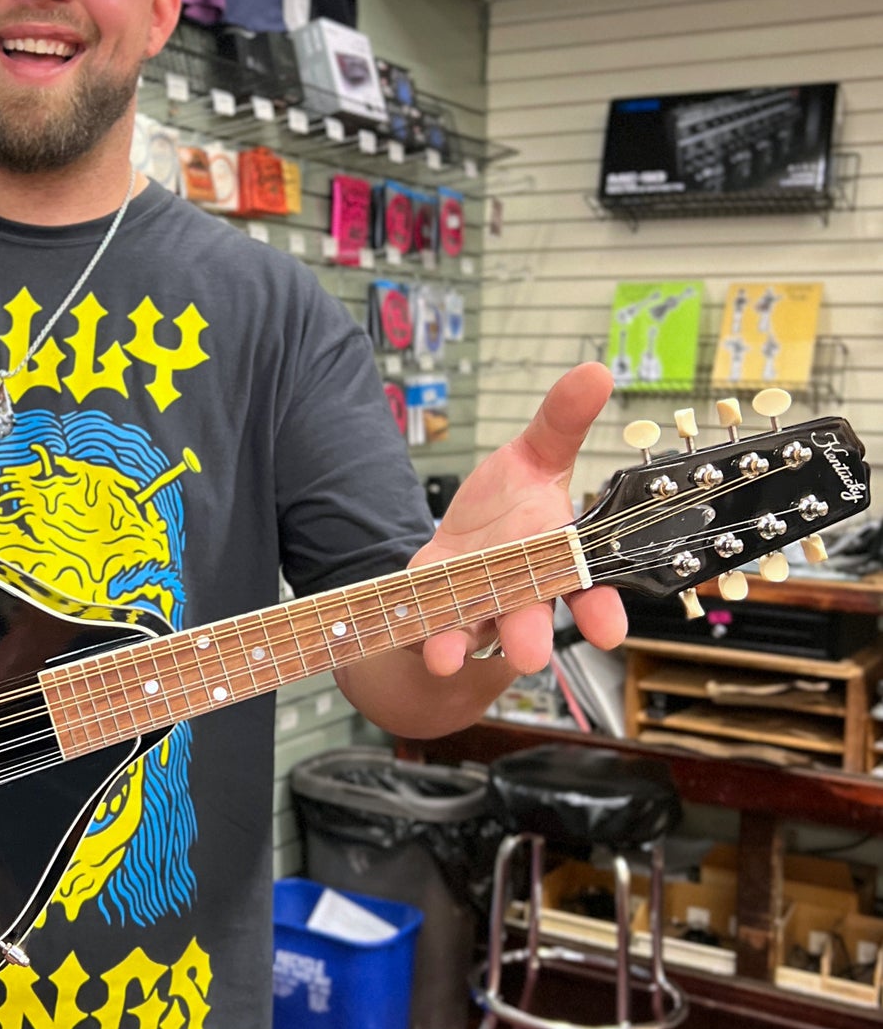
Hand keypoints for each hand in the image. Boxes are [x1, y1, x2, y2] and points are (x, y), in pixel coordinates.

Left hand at [410, 362, 627, 677]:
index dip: (601, 610)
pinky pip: (431, 631)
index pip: (588, 589)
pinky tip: (418, 644)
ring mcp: (479, 609)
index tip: (609, 630)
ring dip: (462, 645)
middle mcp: (522, 593)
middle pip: (530, 618)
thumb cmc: (505, 510)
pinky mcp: (436, 615)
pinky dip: (424, 638)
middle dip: (529, 635)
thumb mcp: (532, 457)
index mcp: (556, 556)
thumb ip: (561, 421)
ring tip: (448, 657)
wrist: (457, 556)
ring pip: (476, 634)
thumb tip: (596, 371)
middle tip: (528, 654)